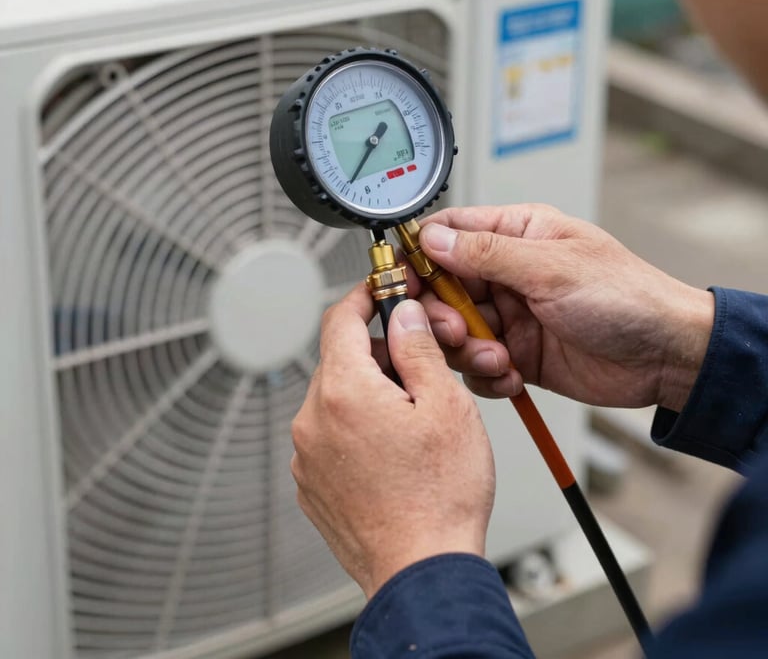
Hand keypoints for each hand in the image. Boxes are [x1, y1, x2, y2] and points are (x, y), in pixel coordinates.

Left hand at [290, 284, 494, 599]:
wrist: (422, 573)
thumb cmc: (440, 496)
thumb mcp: (445, 405)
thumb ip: (417, 348)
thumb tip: (402, 314)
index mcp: (343, 391)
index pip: (339, 317)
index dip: (364, 296)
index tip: (382, 291)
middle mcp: (312, 420)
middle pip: (340, 358)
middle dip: (378, 351)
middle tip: (420, 367)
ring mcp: (307, 456)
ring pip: (336, 398)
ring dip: (369, 392)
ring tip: (413, 419)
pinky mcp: (311, 484)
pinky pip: (330, 434)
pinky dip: (356, 427)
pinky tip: (393, 451)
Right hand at [414, 204, 713, 411]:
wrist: (666, 357)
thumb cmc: (625, 297)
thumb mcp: (551, 268)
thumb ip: (486, 252)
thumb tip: (432, 238)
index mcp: (515, 234)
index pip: (448, 233)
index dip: (419, 256)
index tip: (402, 283)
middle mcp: (505, 274)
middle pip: (441, 288)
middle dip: (441, 314)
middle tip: (457, 331)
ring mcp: (509, 316)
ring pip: (454, 331)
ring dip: (467, 350)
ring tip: (498, 358)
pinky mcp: (516, 354)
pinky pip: (477, 366)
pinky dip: (486, 375)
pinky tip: (512, 376)